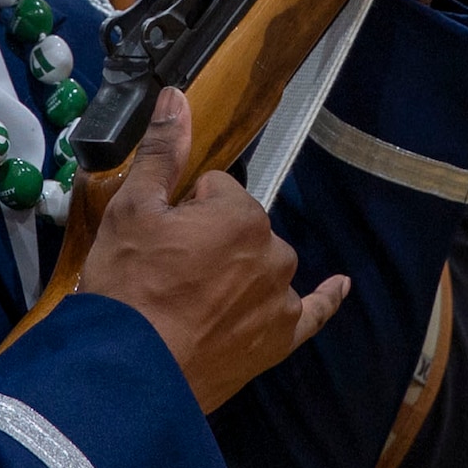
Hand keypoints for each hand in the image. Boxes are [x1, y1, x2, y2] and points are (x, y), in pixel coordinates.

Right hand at [80, 87, 348, 412]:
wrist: (127, 370)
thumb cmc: (128, 285)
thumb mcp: (132, 209)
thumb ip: (162, 151)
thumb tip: (177, 96)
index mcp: (241, 214)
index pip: (214, 191)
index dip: (183, 210)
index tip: (159, 238)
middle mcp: (273, 252)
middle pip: (241, 228)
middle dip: (212, 240)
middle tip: (169, 272)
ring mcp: (280, 299)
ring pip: (264, 266)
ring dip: (241, 271)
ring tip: (195, 301)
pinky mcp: (279, 339)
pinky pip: (313, 313)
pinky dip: (326, 299)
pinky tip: (340, 287)